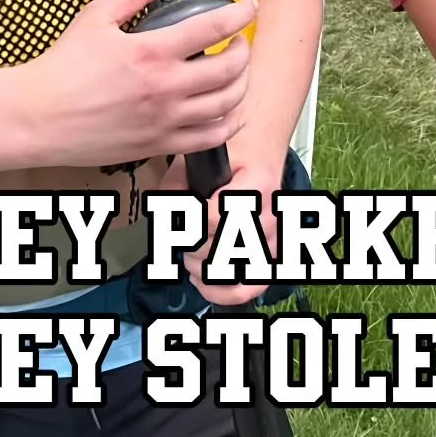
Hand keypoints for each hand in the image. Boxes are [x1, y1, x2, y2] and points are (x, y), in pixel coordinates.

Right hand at [22, 0, 256, 171]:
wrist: (36, 117)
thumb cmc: (61, 69)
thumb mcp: (97, 16)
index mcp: (151, 51)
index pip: (214, 27)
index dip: (241, 14)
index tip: (249, 6)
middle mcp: (165, 88)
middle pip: (230, 69)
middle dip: (243, 49)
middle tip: (239, 40)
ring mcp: (164, 120)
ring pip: (226, 105)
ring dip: (241, 85)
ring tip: (236, 72)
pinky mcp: (158, 145)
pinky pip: (209, 139)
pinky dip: (228, 124)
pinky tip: (228, 111)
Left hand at [165, 152, 283, 307]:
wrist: (264, 144)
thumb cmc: (235, 149)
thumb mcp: (201, 156)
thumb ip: (175, 185)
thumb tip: (161, 216)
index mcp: (256, 185)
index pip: (215, 220)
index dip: (189, 223)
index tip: (179, 216)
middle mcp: (270, 214)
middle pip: (221, 250)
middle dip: (191, 245)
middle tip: (181, 233)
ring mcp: (274, 237)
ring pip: (233, 273)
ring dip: (202, 268)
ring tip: (190, 254)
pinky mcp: (272, 252)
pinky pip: (250, 287)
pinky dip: (223, 292)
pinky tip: (202, 279)